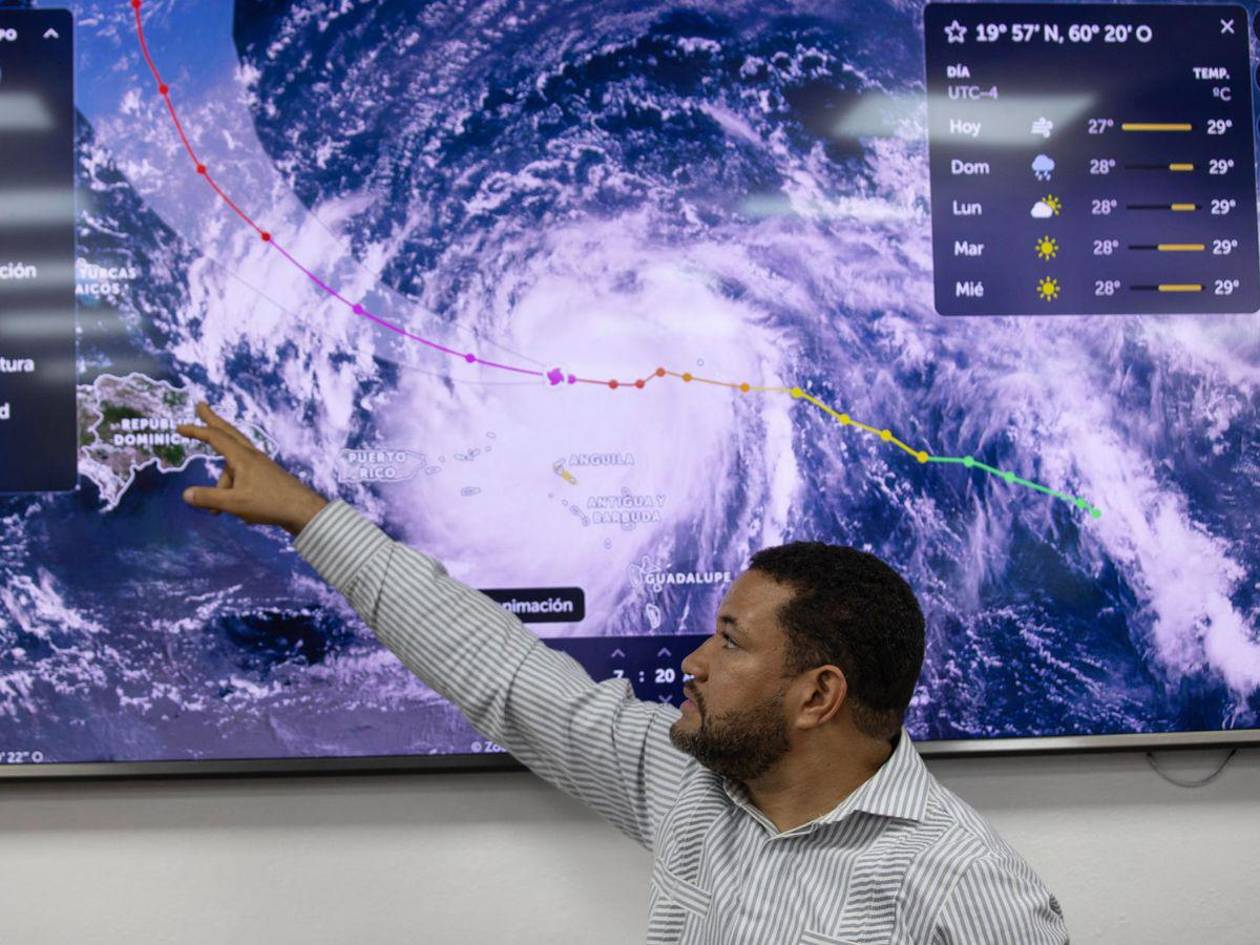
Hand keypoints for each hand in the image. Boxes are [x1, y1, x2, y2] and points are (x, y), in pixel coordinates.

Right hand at [177, 402, 329, 535]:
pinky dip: (234, 492)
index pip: (215, 437)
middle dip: (212, 421)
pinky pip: (241, 479)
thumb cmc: (269, 503)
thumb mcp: (234, 503)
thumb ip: (208, 498)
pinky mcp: (266, 476)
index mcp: (242, 457)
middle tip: (200, 406)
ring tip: (221, 512)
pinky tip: (243, 513)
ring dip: (222, 488)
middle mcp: (251, 456)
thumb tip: (185, 494)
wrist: (303, 510)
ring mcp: (260, 465)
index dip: (196, 431)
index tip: (179, 427)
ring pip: (231, 469)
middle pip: (227, 433)